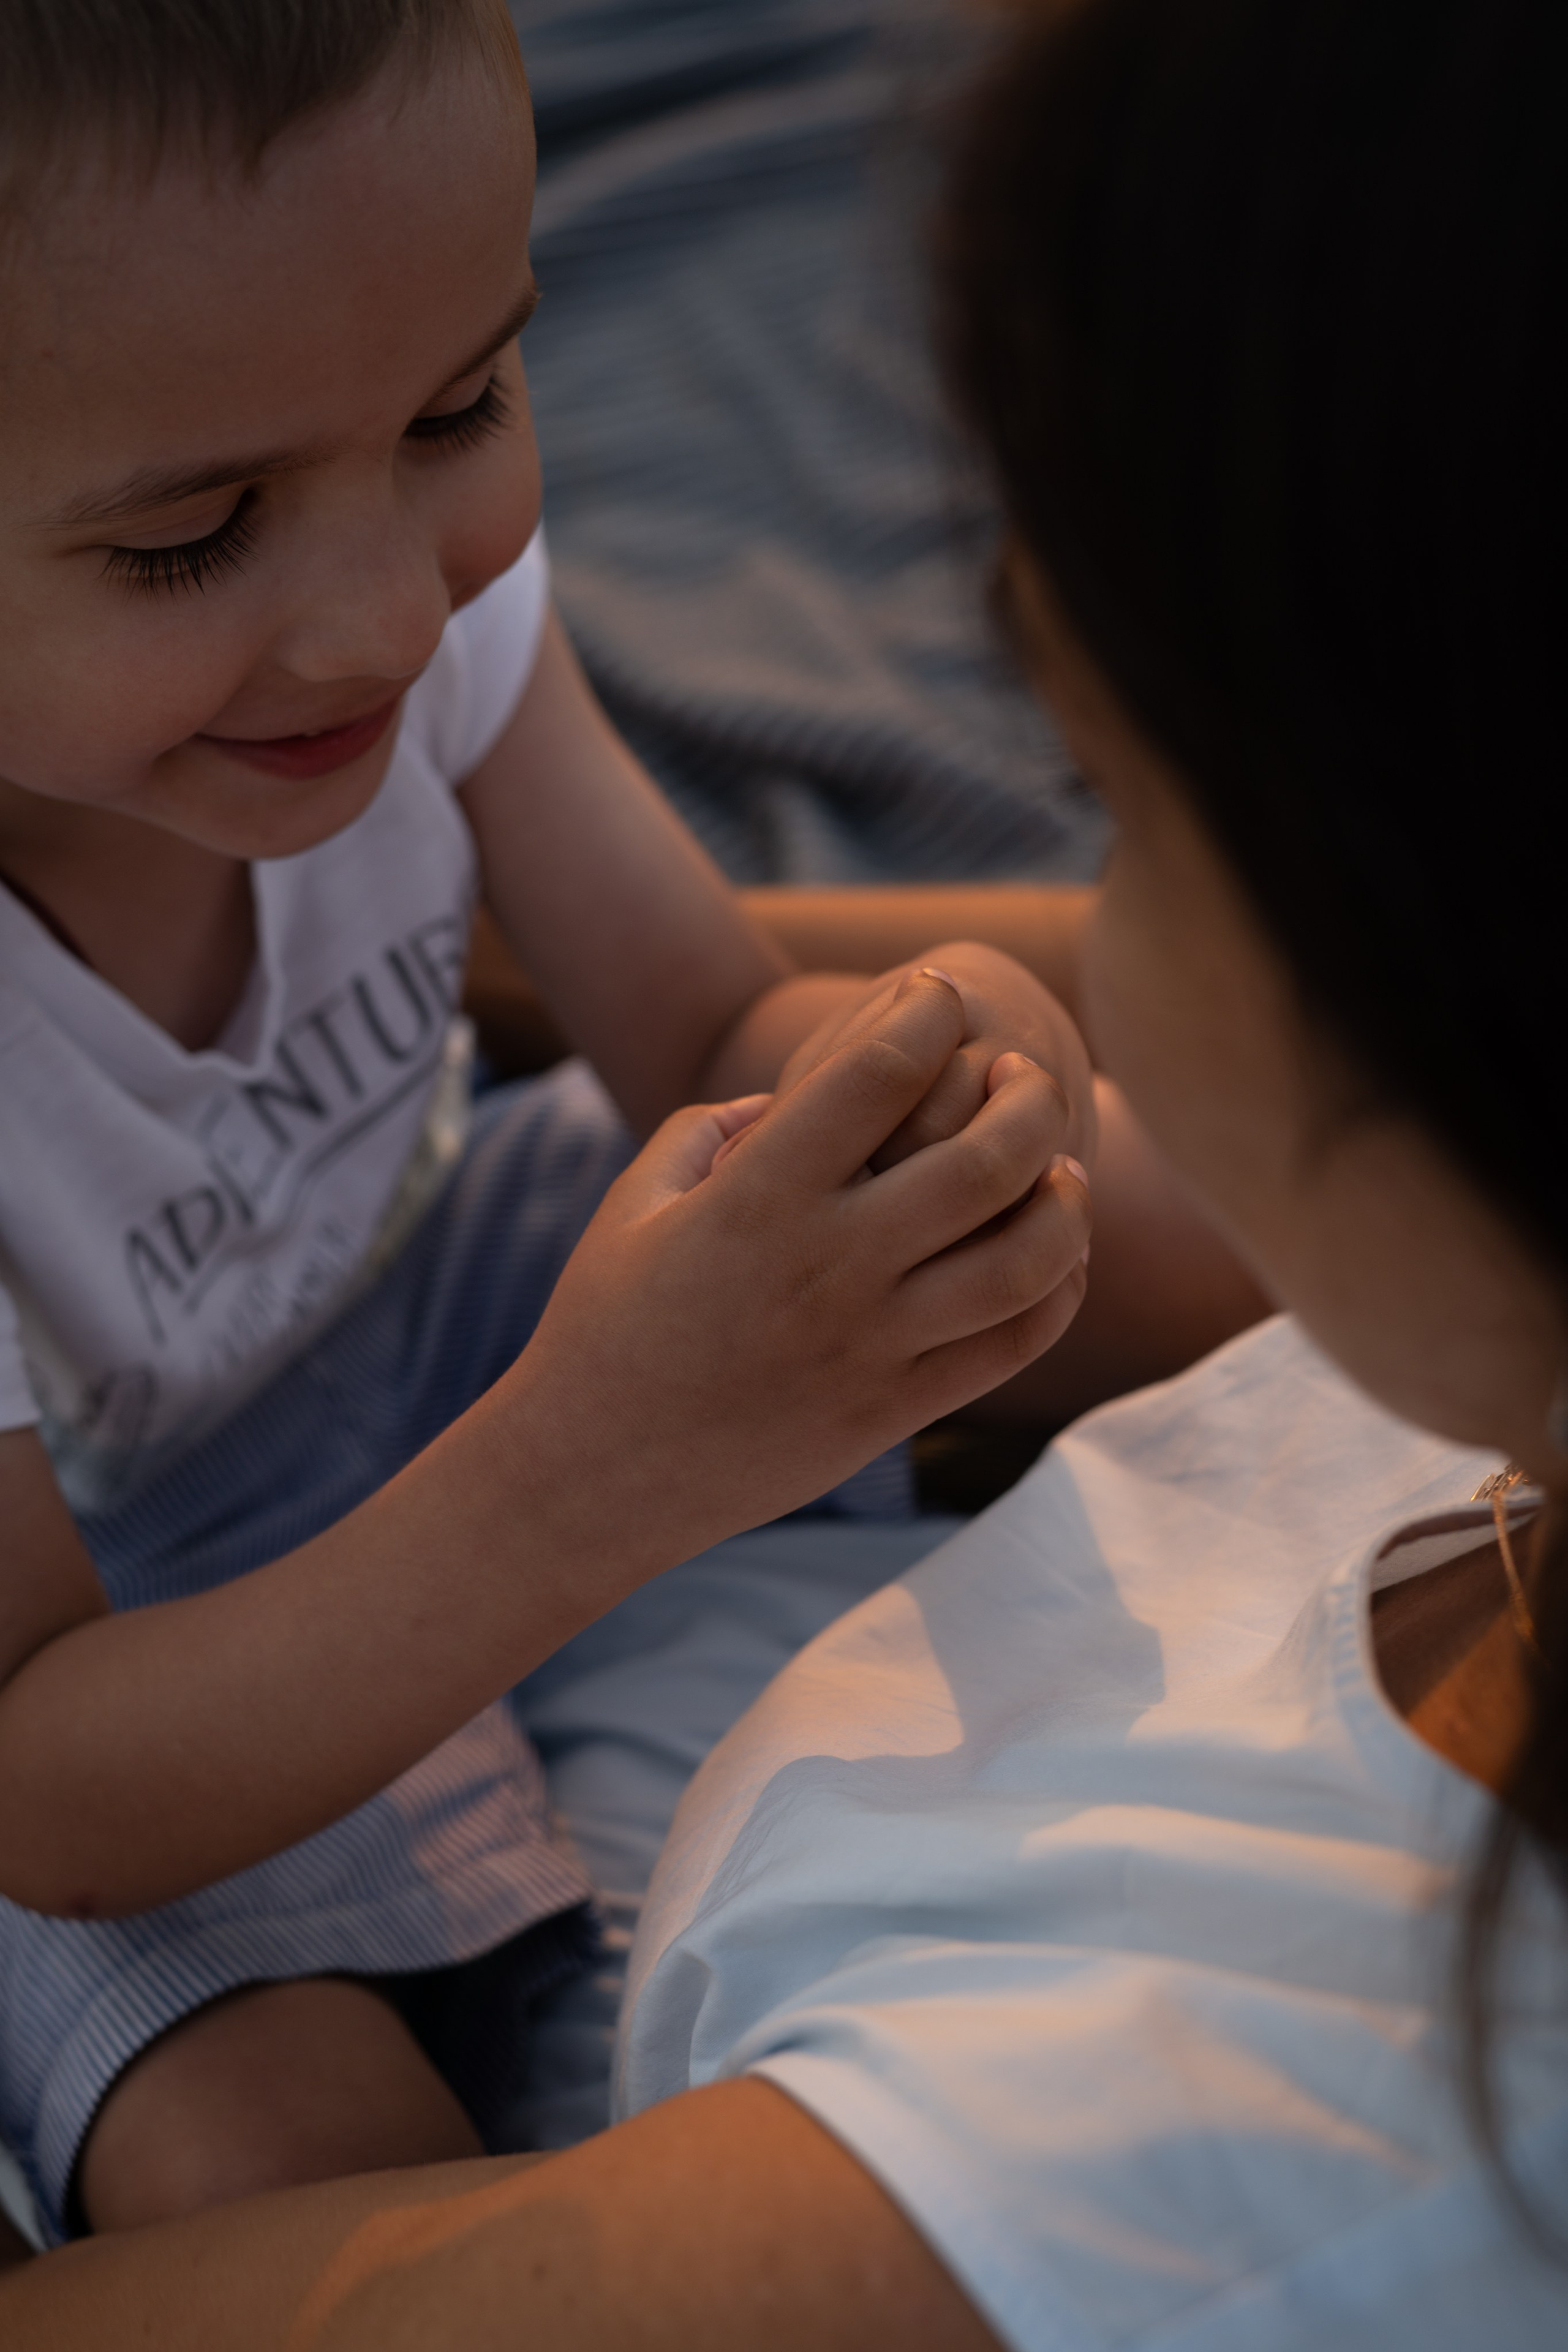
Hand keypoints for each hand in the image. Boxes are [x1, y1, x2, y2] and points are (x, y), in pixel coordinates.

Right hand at [507, 970, 1090, 1570]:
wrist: (591, 1475)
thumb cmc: (604, 1326)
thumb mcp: (636, 1203)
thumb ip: (713, 1131)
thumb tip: (790, 1100)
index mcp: (758, 1197)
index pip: (878, 1074)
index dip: (928, 1014)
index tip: (939, 996)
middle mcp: (828, 1265)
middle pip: (987, 1159)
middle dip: (1026, 1096)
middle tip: (1018, 1076)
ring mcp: (872, 1345)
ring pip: (1025, 1258)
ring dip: (1062, 1197)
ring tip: (1056, 1166)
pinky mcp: (895, 1410)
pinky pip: (1013, 1343)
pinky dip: (1057, 1288)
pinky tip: (1055, 1255)